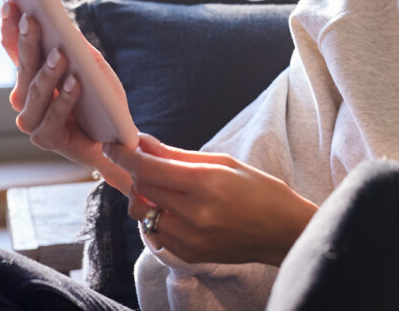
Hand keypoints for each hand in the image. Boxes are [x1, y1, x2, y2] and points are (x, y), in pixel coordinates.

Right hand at [0, 0, 132, 192]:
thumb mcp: (90, 65)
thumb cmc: (98, 98)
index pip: (14, 49)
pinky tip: (74, 83)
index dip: (10, 27)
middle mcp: (23, 97)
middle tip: (31, 19)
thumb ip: (75, 47)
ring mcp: (31, 120)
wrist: (113, 138)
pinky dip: (65, 98)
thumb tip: (62, 23)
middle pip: (24, 66)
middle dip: (27, 41)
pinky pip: (54, 116)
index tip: (11, 3)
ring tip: (59, 54)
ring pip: (35, 91)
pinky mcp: (45, 138)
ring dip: (47, 72)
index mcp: (28, 76)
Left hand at [104, 133, 317, 265]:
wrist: (283, 231)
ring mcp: (190, 238)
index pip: (148, 169)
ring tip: (163, 187)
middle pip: (140, 189)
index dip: (125, 155)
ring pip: (142, 213)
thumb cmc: (259, 191)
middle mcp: (195, 214)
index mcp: (207, 183)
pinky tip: (176, 209)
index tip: (115, 145)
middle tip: (142, 161)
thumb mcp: (223, 162)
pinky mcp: (188, 254)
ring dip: (144, 197)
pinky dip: (157, 217)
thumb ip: (178, 155)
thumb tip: (143, 143)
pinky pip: (156, 232)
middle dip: (135, 172)